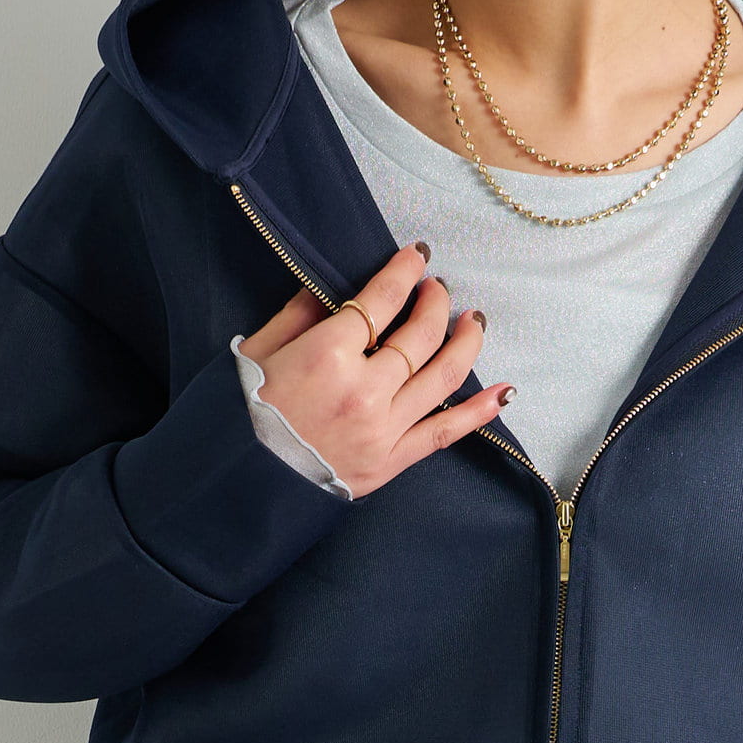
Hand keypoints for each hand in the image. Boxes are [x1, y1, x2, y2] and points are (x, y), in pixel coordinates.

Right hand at [236, 241, 508, 499]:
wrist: (238, 485)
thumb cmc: (239, 417)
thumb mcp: (257, 353)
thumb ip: (299, 315)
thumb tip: (331, 287)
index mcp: (327, 355)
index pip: (381, 301)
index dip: (405, 272)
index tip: (418, 256)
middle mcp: (364, 390)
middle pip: (420, 335)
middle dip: (436, 303)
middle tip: (438, 289)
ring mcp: (383, 428)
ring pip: (443, 377)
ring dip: (466, 343)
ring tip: (473, 322)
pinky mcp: (391, 461)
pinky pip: (445, 433)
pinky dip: (479, 412)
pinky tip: (504, 392)